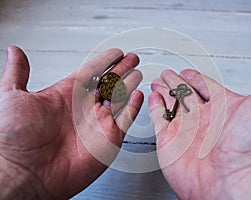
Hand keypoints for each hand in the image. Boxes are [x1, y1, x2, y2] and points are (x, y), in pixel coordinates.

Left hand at [0, 46, 142, 198]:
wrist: (24, 173)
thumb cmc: (14, 139)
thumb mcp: (11, 96)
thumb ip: (18, 72)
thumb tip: (14, 51)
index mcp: (64, 95)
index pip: (91, 72)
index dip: (104, 61)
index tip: (115, 53)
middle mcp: (82, 108)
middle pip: (108, 83)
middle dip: (121, 69)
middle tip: (131, 59)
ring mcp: (96, 123)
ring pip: (119, 99)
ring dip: (129, 85)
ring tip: (137, 73)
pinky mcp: (108, 139)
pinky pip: (126, 119)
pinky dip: (134, 107)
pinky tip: (137, 95)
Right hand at [149, 43, 250, 198]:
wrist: (243, 181)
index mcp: (227, 108)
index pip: (207, 87)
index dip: (196, 78)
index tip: (188, 71)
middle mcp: (206, 120)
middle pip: (186, 94)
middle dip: (176, 82)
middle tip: (168, 74)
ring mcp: (187, 131)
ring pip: (172, 105)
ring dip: (163, 92)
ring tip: (157, 83)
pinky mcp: (170, 142)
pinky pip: (159, 120)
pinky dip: (154, 108)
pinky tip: (152, 98)